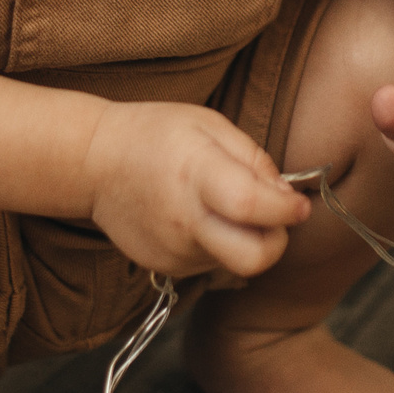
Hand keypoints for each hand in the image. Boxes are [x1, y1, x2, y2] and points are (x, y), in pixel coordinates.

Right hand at [83, 101, 310, 279]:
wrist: (94, 163)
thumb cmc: (156, 135)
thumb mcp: (210, 125)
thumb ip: (254, 160)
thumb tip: (286, 197)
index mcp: (198, 175)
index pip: (255, 207)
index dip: (288, 210)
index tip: (299, 204)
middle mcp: (185, 220)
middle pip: (254, 258)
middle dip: (276, 243)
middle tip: (274, 219)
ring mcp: (173, 250)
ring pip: (235, 261)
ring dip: (245, 240)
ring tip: (222, 206)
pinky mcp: (165, 267)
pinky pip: (211, 263)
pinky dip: (219, 245)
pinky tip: (198, 218)